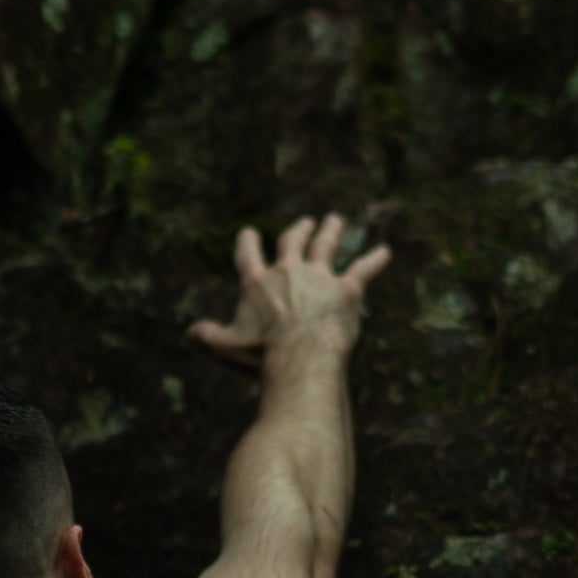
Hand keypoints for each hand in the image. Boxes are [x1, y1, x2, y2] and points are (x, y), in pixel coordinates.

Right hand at [187, 214, 391, 369]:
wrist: (300, 356)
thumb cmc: (261, 356)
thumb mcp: (226, 348)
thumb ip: (209, 337)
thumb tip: (191, 332)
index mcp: (257, 282)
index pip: (247, 254)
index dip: (247, 242)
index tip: (248, 232)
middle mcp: (288, 271)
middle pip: (292, 242)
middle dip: (298, 230)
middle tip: (305, 222)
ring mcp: (320, 277)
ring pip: (326, 245)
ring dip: (331, 230)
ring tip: (335, 220)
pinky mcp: (348, 290)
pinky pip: (364, 269)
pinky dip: (376, 260)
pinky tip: (386, 252)